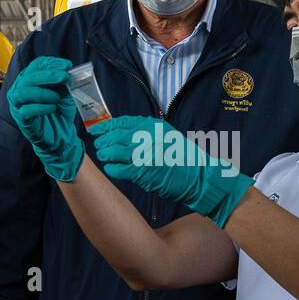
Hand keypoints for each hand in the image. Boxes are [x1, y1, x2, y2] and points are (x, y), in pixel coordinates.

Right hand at [6, 56, 83, 181]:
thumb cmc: (60, 111)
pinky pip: (26, 111)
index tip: (67, 66)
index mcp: (30, 79)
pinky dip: (40, 107)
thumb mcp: (65, 93)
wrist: (61, 134)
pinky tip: (52, 108)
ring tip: (57, 97)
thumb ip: (64, 82)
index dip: (51, 63)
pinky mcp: (21, 119)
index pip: (36, 65)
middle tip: (64, 77)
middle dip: (48, 75)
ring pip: (23, 92)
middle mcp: (20, 89)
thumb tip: (68, 71)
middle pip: (29, 77)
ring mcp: (18, 104)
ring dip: (42, 92)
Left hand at [89, 115, 253, 227]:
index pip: (124, 122)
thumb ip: (147, 134)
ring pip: (115, 151)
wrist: (200, 177)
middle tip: (99, 144)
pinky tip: (111, 169)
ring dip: (106, 154)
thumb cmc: (185, 160)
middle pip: (116, 136)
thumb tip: (123, 135)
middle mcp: (149, 137)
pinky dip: (112, 168)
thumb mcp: (167, 137)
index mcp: (154, 126)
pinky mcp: (144, 171)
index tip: (97, 130)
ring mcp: (145, 153)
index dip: (107, 126)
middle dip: (104, 140)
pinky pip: (120, 168)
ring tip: (103, 156)